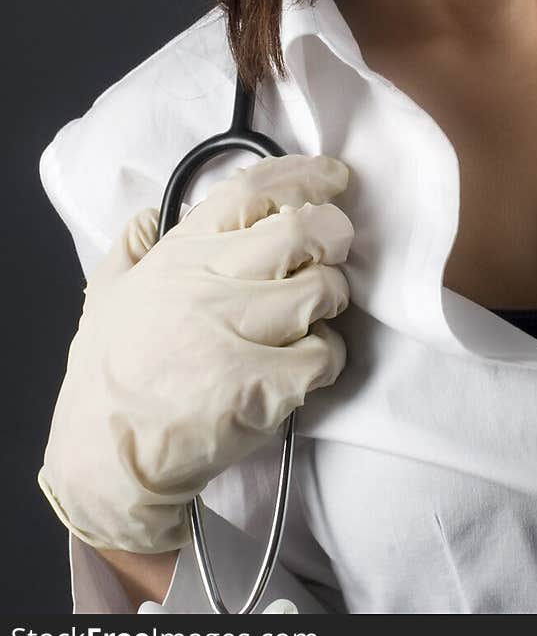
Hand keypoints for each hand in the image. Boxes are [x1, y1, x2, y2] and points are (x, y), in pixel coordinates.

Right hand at [38, 154, 354, 552]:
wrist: (103, 460)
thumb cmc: (106, 379)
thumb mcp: (105, 295)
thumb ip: (131, 246)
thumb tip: (149, 213)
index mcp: (180, 255)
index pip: (252, 189)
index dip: (303, 175)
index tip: (333, 177)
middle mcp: (210, 285)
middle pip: (304, 229)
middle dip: (335, 232)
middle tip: (335, 247)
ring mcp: (236, 334)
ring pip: (324, 288)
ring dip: (333, 298)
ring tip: (314, 315)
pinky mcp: (261, 387)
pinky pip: (326, 352)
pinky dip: (327, 355)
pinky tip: (304, 364)